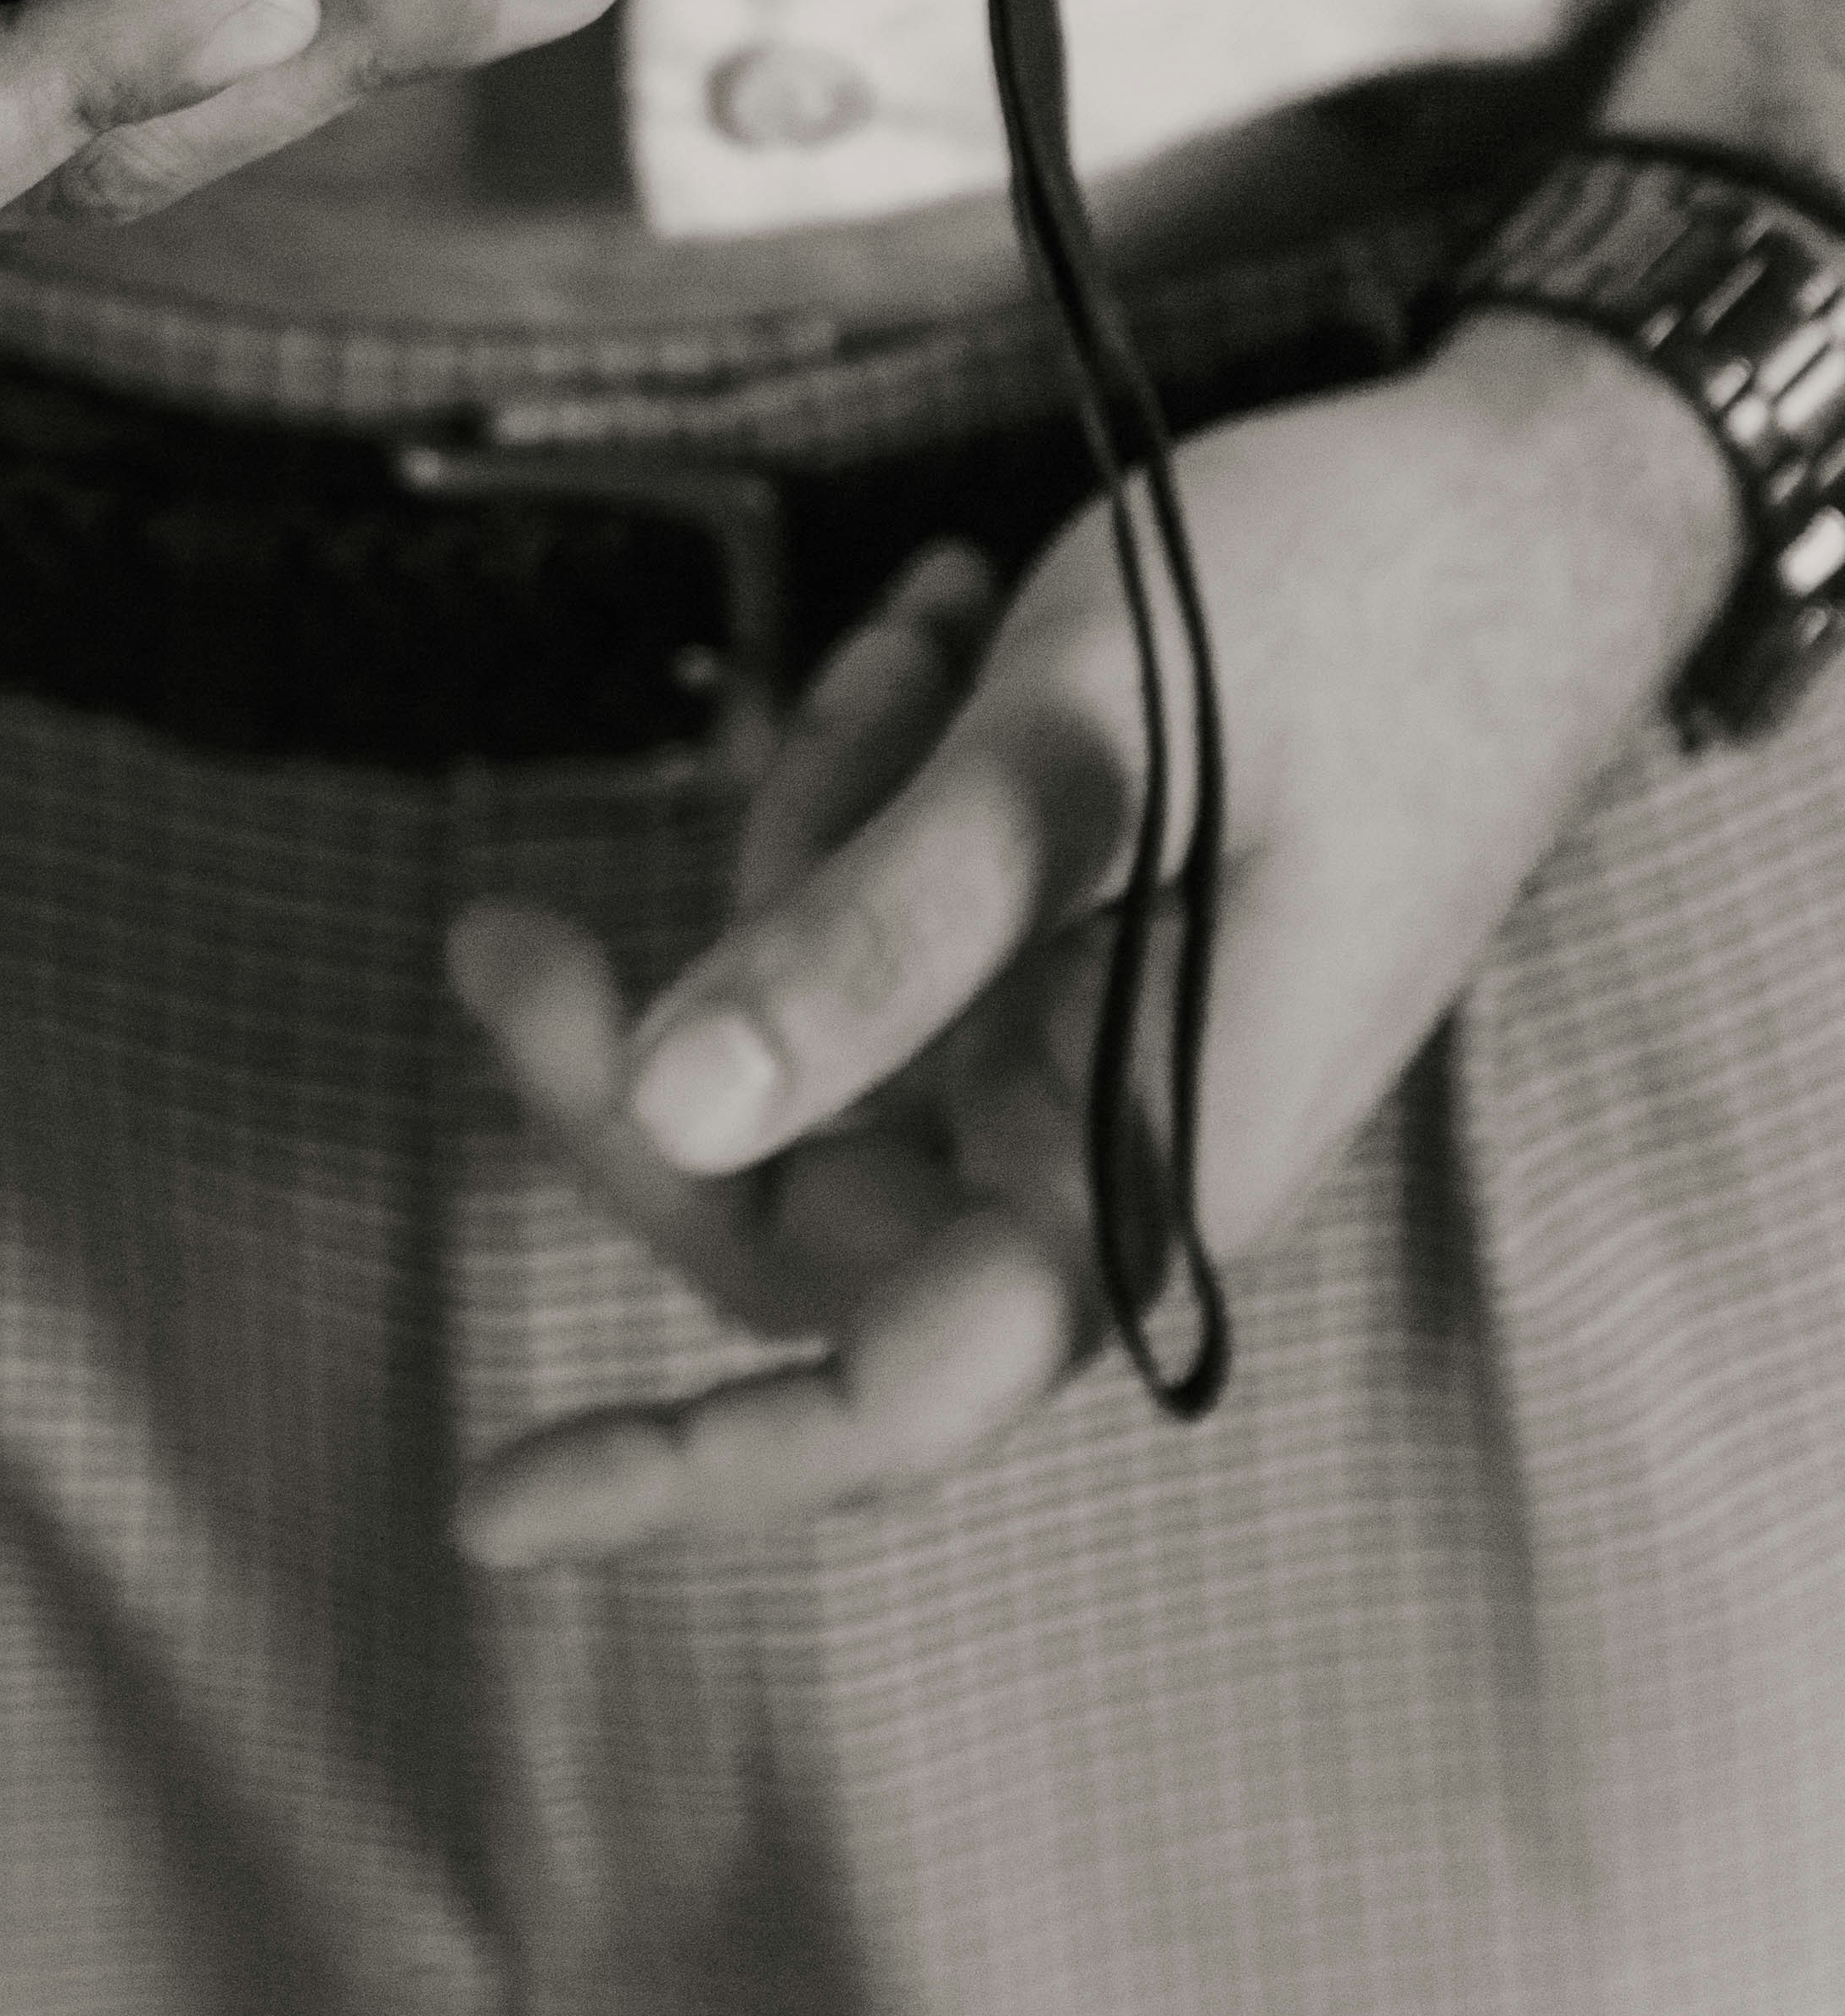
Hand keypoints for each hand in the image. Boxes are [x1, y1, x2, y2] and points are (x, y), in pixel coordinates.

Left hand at [446, 314, 1741, 1559]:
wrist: (1528, 506)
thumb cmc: (1347, 617)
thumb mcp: (1083, 750)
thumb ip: (881, 937)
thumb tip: (676, 1112)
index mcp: (1143, 1164)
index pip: (889, 1388)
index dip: (689, 1462)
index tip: (486, 1508)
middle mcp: (1108, 1143)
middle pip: (786, 1193)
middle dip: (656, 1058)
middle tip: (506, 936)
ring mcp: (1088, 1052)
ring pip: (817, 1035)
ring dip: (810, 840)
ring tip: (924, 646)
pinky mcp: (1073, 957)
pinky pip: (889, 928)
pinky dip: (876, 787)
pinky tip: (944, 632)